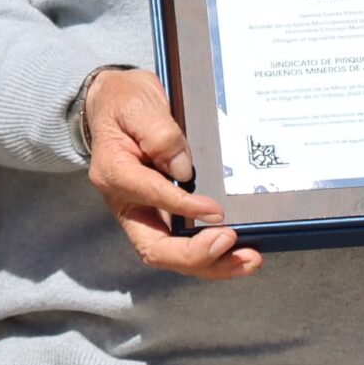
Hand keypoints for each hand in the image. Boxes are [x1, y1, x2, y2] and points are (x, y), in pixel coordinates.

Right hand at [84, 67, 259, 280]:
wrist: (114, 101)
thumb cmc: (125, 101)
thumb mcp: (138, 104)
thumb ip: (158, 133)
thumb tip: (183, 169)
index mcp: (115, 174)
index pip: (150, 197)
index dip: (184, 208)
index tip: (217, 211)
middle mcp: (127, 202)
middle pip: (156, 247)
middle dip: (197, 255)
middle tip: (235, 247)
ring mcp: (145, 212)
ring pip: (172, 254)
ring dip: (211, 263)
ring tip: (249, 260)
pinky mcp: (162, 213)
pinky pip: (184, 243)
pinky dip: (212, 253)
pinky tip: (240, 253)